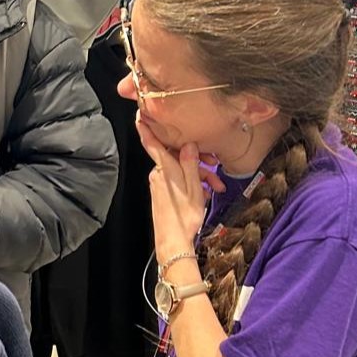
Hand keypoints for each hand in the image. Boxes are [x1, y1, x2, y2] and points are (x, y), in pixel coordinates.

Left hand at [135, 116, 210, 262]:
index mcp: (165, 169)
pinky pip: (178, 181)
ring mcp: (160, 184)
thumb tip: (188, 145)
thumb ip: (191, 163)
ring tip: (216, 187)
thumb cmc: (184, 216)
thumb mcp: (194, 187)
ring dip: (199, 175)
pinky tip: (205, 193)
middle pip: (176, 157)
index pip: (153, 143)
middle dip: (197, 159)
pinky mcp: (162, 194)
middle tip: (215, 165)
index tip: (139, 114)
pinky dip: (192, 184)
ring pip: (181, 170)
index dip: (145, 128)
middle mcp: (158, 174)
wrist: (173, 242)